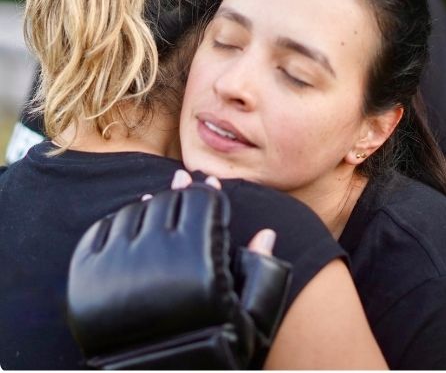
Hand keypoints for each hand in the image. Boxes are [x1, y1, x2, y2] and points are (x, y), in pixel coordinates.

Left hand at [68, 179, 290, 369]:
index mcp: (201, 264)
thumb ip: (262, 275)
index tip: (208, 183)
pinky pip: (102, 230)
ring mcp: (119, 267)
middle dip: (180, 192)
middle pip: (169, 202)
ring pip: (135, 212)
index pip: (204, 205)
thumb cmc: (210, 354)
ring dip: (149, 204)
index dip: (208, 191)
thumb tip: (267, 233)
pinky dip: (117, 221)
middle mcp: (159, 259)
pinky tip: (130, 221)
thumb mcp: (249, 322)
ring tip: (158, 203)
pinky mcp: (87, 280)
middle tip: (183, 181)